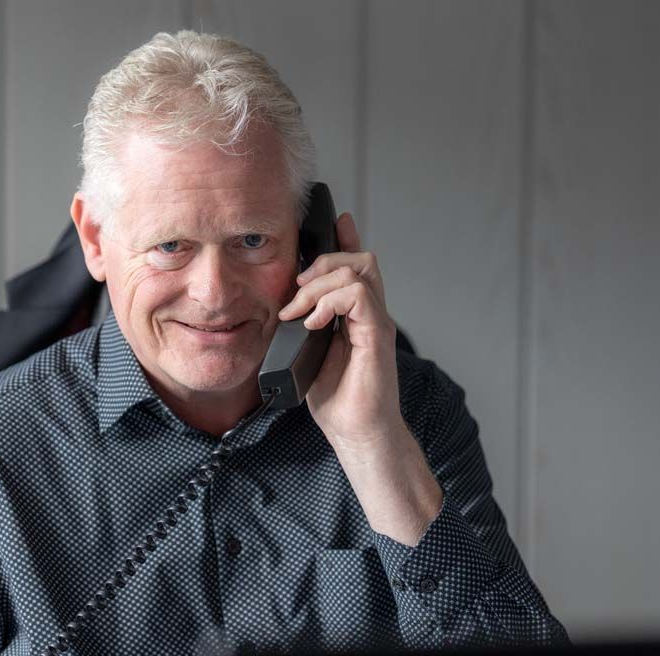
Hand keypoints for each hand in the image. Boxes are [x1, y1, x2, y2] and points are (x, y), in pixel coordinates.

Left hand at [277, 211, 405, 464]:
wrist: (356, 432)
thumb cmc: (334, 397)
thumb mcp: (307, 351)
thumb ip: (302, 325)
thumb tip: (281, 308)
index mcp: (354, 315)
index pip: (356, 265)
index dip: (345, 239)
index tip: (333, 220)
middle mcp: (370, 314)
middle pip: (360, 259)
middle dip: (323, 262)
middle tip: (296, 290)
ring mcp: (376, 323)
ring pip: (360, 270)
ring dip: (321, 283)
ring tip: (300, 310)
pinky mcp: (377, 336)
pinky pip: (359, 296)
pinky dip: (330, 302)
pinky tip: (313, 323)